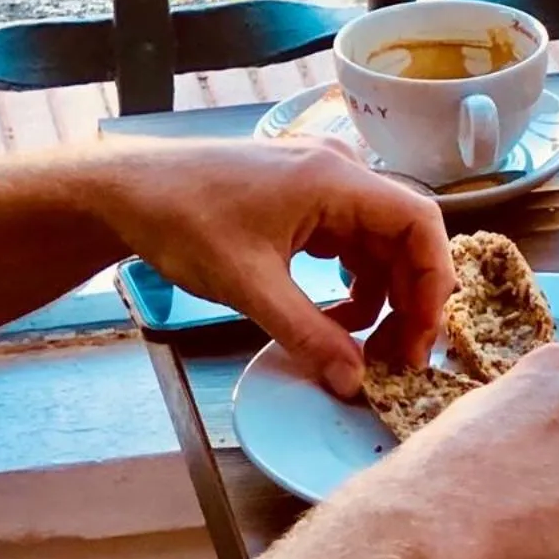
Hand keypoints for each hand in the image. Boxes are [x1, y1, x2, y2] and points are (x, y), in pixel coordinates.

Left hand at [97, 137, 454, 397]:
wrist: (125, 191)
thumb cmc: (181, 221)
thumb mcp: (248, 286)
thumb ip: (307, 334)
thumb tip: (354, 382)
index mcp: (336, 180)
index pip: (420, 224)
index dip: (433, 281)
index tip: (419, 335)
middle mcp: (342, 175)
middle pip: (407, 240)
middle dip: (409, 301)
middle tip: (396, 356)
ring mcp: (327, 188)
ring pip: (383, 249)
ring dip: (383, 300)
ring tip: (362, 347)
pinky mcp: (311, 205)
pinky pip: (355, 249)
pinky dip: (355, 288)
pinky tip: (334, 322)